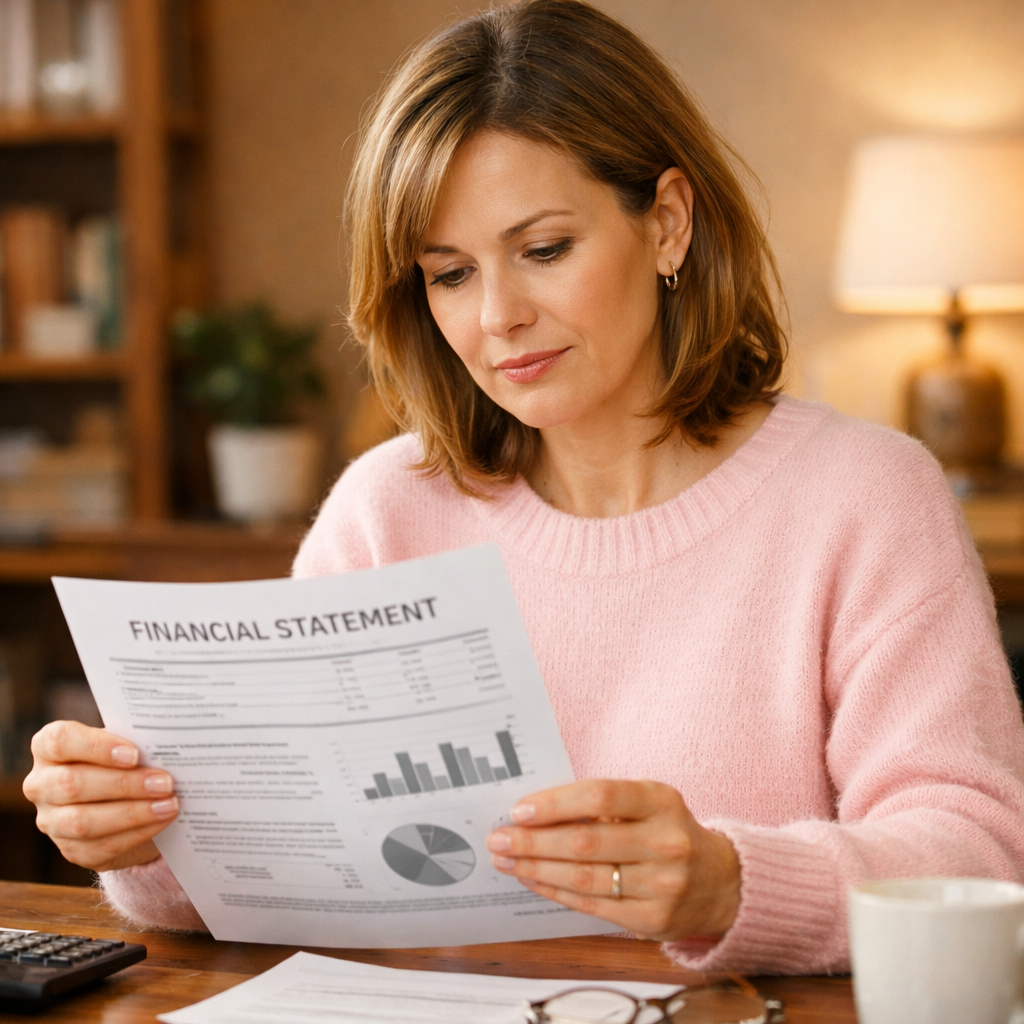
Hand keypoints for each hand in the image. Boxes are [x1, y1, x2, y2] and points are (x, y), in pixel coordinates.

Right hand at [23, 721, 177, 872]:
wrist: (127, 800)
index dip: (97, 747)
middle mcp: (41, 784)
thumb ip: (135, 741)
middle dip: (124, 784)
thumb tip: (164, 745)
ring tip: (169, 804)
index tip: (135, 754)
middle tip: (165, 782)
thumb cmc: (125, 760)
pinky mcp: (71, 850)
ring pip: (83, 821)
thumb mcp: (126, 744)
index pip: (60, 740)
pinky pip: (100, 846)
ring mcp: (52, 821)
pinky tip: (162, 821)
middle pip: (72, 784)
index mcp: (50, 747)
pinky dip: (136, 833)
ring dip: (133, 813)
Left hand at [486, 780, 739, 940]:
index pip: (601, 797)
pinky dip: (556, 891)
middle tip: (499, 837)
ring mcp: (663, 885)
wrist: (719, 881)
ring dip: (536, 868)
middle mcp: (666, 842)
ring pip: (585, 878)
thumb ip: (602, 803)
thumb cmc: (666, 830)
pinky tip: (532, 879)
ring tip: (507, 859)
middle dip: (534, 841)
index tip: (520, 809)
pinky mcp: (653, 919)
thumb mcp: (648, 803)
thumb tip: (535, 809)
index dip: (556, 803)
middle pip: (586, 842)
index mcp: (662, 801)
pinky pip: (592, 906)